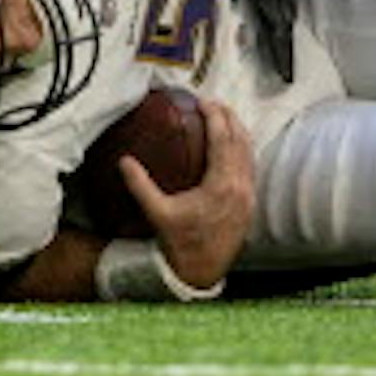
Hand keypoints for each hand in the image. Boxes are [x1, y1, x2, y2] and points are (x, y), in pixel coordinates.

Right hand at [120, 99, 255, 289]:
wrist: (200, 273)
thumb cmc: (180, 244)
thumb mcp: (157, 213)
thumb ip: (140, 186)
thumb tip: (124, 161)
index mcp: (221, 185)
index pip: (223, 139)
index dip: (215, 116)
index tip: (203, 102)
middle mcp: (240, 188)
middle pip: (241, 140)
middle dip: (229, 117)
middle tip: (213, 103)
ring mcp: (248, 197)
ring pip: (250, 153)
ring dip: (239, 131)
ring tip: (225, 117)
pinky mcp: (250, 205)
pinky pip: (251, 168)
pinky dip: (243, 150)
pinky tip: (233, 147)